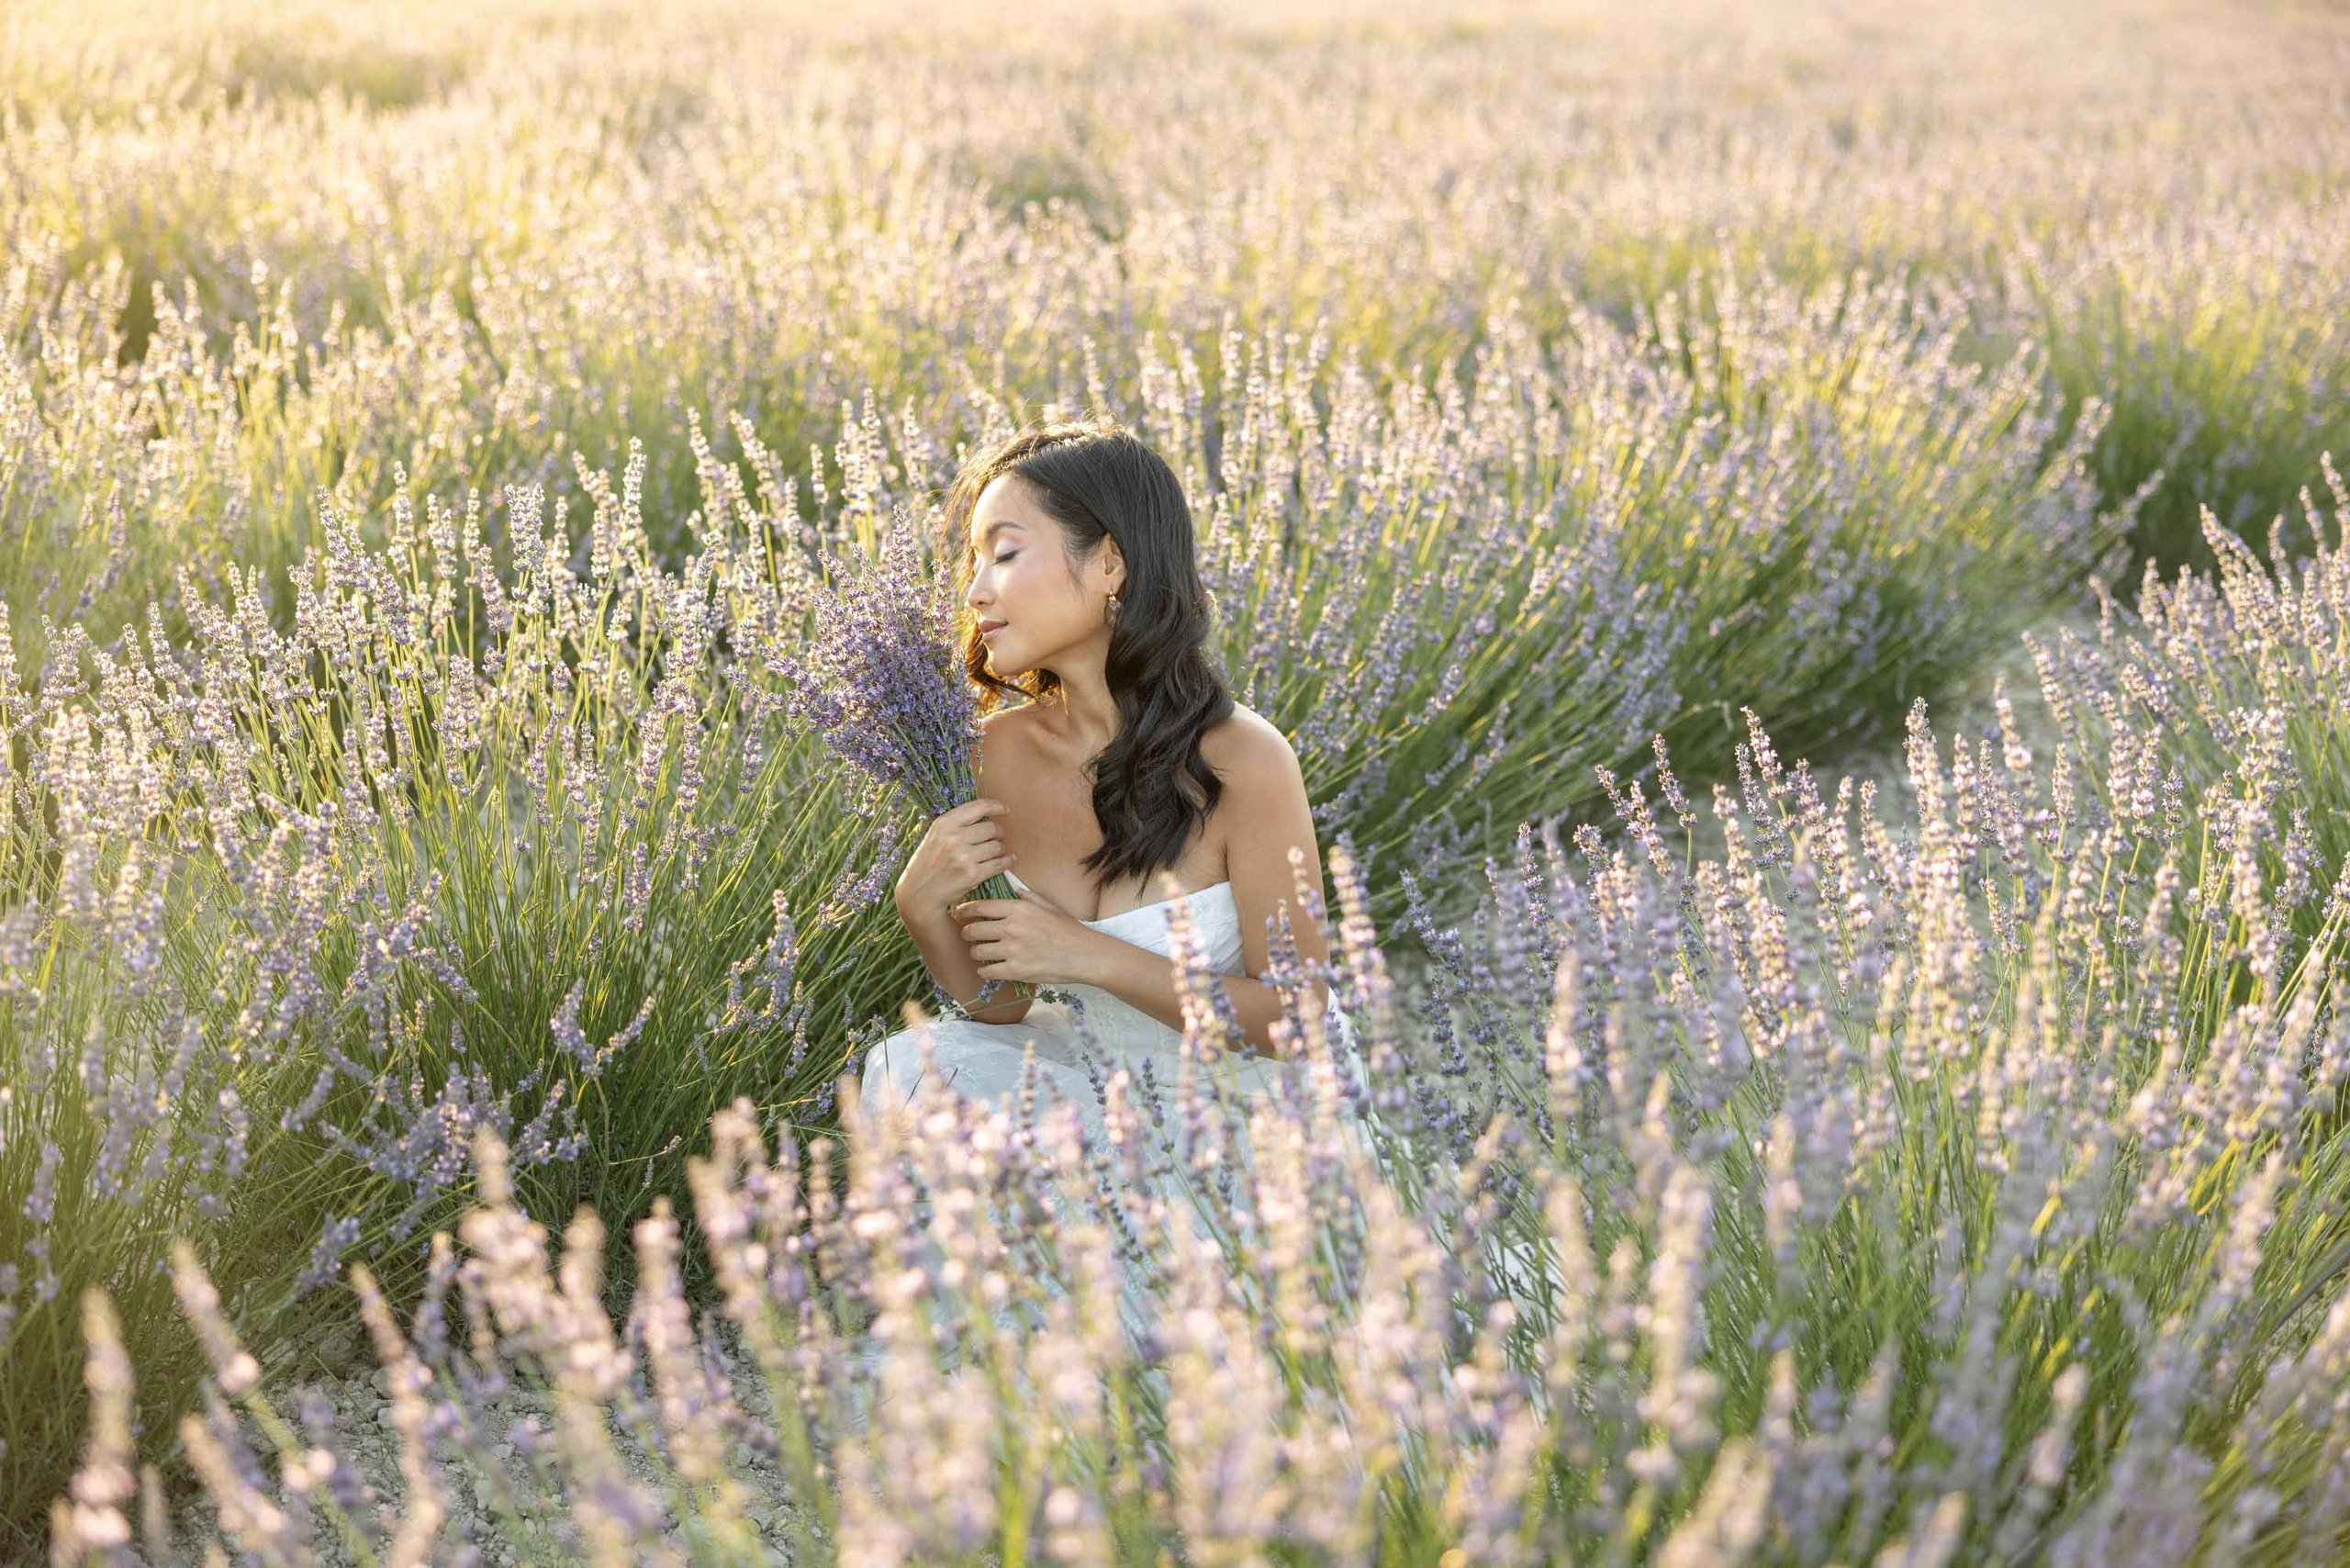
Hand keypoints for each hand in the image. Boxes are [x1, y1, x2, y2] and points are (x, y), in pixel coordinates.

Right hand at [895, 797, 1014, 918]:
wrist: (918, 892)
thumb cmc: (929, 862)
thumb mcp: (936, 835)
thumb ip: (958, 824)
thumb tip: (987, 813)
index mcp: (944, 824)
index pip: (979, 806)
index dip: (997, 806)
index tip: (1005, 809)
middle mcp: (954, 838)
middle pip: (992, 828)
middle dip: (998, 833)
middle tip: (997, 838)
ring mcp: (964, 856)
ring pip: (997, 846)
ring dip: (1000, 849)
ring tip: (994, 852)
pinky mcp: (972, 874)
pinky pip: (999, 864)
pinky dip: (1006, 861)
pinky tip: (1007, 860)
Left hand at [952, 882, 1102, 987]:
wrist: (1085, 955)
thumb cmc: (1070, 930)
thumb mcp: (1050, 907)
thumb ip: (1030, 897)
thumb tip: (1015, 889)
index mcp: (1018, 908)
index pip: (980, 907)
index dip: (965, 911)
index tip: (960, 914)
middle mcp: (1012, 927)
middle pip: (973, 930)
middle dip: (967, 933)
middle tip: (969, 937)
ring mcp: (1012, 949)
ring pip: (977, 952)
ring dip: (976, 953)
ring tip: (982, 954)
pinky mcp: (1015, 970)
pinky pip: (987, 971)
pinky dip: (985, 972)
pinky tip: (989, 970)